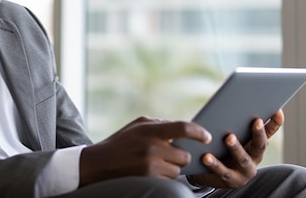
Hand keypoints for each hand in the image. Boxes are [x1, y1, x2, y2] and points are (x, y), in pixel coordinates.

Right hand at [79, 116, 211, 186]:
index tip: (206, 137)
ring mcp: (151, 165)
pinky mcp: (149, 179)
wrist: (99, 163)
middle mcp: (153, 147)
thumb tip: (182, 128)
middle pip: (184, 155)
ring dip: (171, 168)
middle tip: (169, 154)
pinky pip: (168, 180)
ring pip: (177, 170)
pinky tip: (151, 171)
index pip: (183, 128)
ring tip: (155, 163)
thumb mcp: (138, 126)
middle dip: (180, 156)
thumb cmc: (120, 142)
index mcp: (151, 130)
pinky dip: (163, 177)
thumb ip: (160, 124)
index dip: (199, 132)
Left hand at [188, 109, 283, 188]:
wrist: (209, 173)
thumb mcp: (231, 134)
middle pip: (260, 145)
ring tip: (229, 137)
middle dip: (259, 133)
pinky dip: (215, 164)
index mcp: (256, 144)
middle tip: (256, 121)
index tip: (277, 110)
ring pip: (243, 159)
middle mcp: (255, 158)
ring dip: (237, 148)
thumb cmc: (222, 148)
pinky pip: (222, 171)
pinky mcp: (231, 181)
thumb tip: (239, 100)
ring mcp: (245, 171)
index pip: (269, 131)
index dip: (275, 122)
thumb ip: (236, 122)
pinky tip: (206, 156)